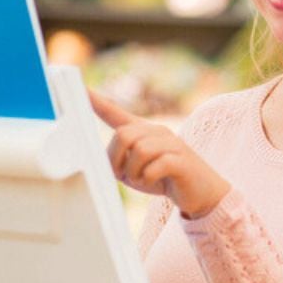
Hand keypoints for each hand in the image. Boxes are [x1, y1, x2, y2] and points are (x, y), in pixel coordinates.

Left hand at [90, 89, 231, 218]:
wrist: (202, 193)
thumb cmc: (165, 179)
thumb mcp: (135, 171)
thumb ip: (119, 162)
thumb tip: (100, 161)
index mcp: (143, 132)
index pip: (115, 113)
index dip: (97, 102)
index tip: (81, 89)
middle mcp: (157, 132)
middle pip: (123, 135)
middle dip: (117, 160)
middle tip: (125, 176)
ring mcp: (172, 144)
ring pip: (139, 150)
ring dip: (134, 172)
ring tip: (143, 180)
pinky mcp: (182, 160)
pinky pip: (155, 165)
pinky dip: (149, 178)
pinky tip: (156, 181)